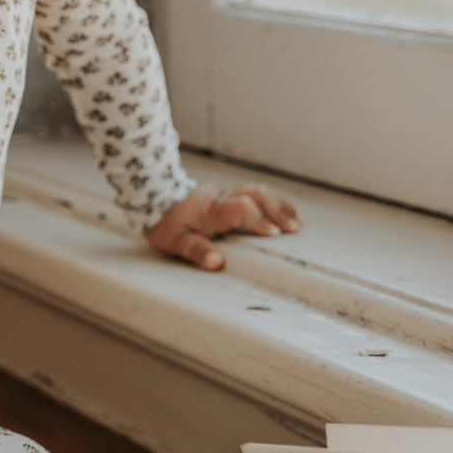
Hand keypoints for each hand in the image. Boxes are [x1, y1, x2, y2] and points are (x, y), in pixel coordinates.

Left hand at [147, 185, 300, 270]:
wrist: (155, 196)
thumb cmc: (166, 221)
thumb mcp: (175, 240)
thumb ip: (195, 250)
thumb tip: (216, 262)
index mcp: (212, 210)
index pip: (240, 208)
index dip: (258, 219)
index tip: (273, 234)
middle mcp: (222, 198)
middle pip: (255, 194)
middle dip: (276, 210)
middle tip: (294, 228)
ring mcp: (225, 194)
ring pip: (256, 190)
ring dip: (278, 204)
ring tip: (297, 221)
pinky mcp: (226, 194)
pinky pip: (252, 192)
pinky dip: (271, 200)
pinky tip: (283, 211)